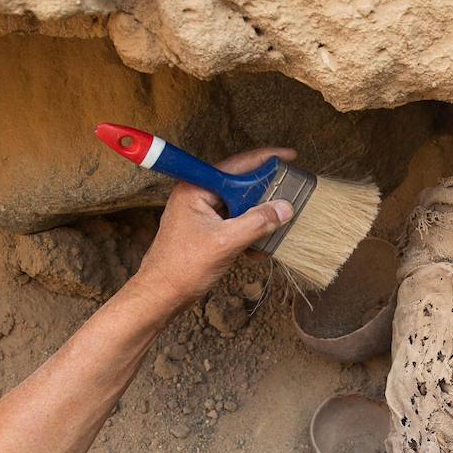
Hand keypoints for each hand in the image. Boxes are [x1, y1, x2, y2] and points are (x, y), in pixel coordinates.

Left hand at [133, 146, 296, 312]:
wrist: (162, 295)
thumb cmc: (182, 267)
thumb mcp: (225, 243)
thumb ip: (257, 223)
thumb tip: (284, 208)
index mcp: (196, 188)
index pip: (236, 165)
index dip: (264, 160)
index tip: (289, 157)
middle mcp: (198, 195)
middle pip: (240, 185)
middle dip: (265, 193)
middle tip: (290, 195)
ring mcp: (202, 213)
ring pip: (240, 206)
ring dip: (258, 218)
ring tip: (278, 225)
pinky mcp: (207, 230)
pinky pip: (234, 224)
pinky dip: (249, 233)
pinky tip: (260, 248)